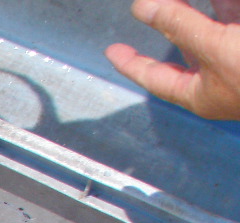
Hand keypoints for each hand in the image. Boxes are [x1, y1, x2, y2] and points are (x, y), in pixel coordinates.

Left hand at [105, 0, 239, 119]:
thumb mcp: (214, 47)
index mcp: (199, 96)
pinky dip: (224, 6)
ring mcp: (237, 63)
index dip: (131, 63)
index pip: (154, 78)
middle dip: (169, 24)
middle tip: (150, 7)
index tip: (112, 51)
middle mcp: (217, 81)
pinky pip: (232, 18)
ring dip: (193, 12)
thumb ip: (179, 26)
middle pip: (185, 48)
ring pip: (210, 31)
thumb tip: (143, 7)